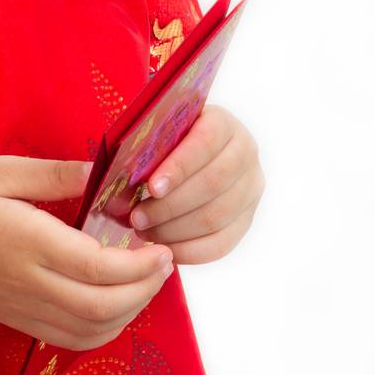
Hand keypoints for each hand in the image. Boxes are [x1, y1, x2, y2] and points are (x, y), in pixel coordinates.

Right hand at [0, 156, 175, 351]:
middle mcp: (27, 283)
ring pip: (90, 330)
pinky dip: (103, 331)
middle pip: (101, 306)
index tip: (161, 248)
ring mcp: (22, 308)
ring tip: (146, 283)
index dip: (138, 265)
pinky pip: (70, 339)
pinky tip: (116, 308)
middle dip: (144, 290)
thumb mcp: (1, 170)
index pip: (96, 266)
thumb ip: (55, 175)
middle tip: (164, 264)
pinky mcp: (17, 321)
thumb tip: (102, 174)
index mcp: (26, 242)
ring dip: (129, 312)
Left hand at [129, 104, 263, 263]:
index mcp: (223, 123)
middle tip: (136, 217)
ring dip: (174, 230)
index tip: (151, 187)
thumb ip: (150, 145)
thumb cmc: (167, 140)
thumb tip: (123, 179)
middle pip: (212, 184)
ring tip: (143, 231)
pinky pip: (221, 244)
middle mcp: (246, 153)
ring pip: (216, 217)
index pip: (205, 143)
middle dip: (170, 206)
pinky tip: (164, 249)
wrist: (191, 153)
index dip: (179, 167)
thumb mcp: (161, 130)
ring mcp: (250, 189)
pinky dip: (190, 251)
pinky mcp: (245, 219)